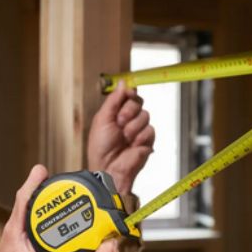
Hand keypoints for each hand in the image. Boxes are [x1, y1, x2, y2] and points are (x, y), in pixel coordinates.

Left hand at [87, 80, 154, 195]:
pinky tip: (132, 145)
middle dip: (128, 111)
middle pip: (138, 101)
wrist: (109, 168)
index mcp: (115, 112)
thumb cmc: (101, 148)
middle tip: (119, 123)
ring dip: (133, 127)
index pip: (128, 94)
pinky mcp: (147, 140)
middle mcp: (128, 119)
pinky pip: (150, 129)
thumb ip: (113, 100)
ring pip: (145, 115)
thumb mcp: (102, 119)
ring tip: (124, 139)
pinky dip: (140, 137)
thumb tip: (122, 83)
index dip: (129, 92)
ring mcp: (138, 129)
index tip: (127, 94)